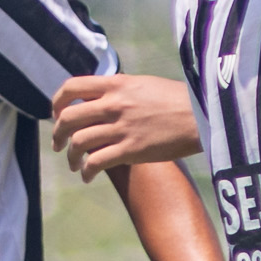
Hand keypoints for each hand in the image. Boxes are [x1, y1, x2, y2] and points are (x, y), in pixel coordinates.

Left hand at [53, 72, 200, 176]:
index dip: (57, 102)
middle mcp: (114, 103)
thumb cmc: (179, 100)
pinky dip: (87, 172)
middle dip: (58, 134)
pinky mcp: (131, 150)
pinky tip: (88, 176)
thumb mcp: (145, 84)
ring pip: (79, 142)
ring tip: (75, 164)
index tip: (57, 115)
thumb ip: (120, 90)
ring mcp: (122, 127)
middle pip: (68, 118)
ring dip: (71, 157)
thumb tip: (100, 100)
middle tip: (59, 145)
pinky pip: (96, 162)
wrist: (204, 115)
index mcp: (117, 84)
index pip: (72, 87)